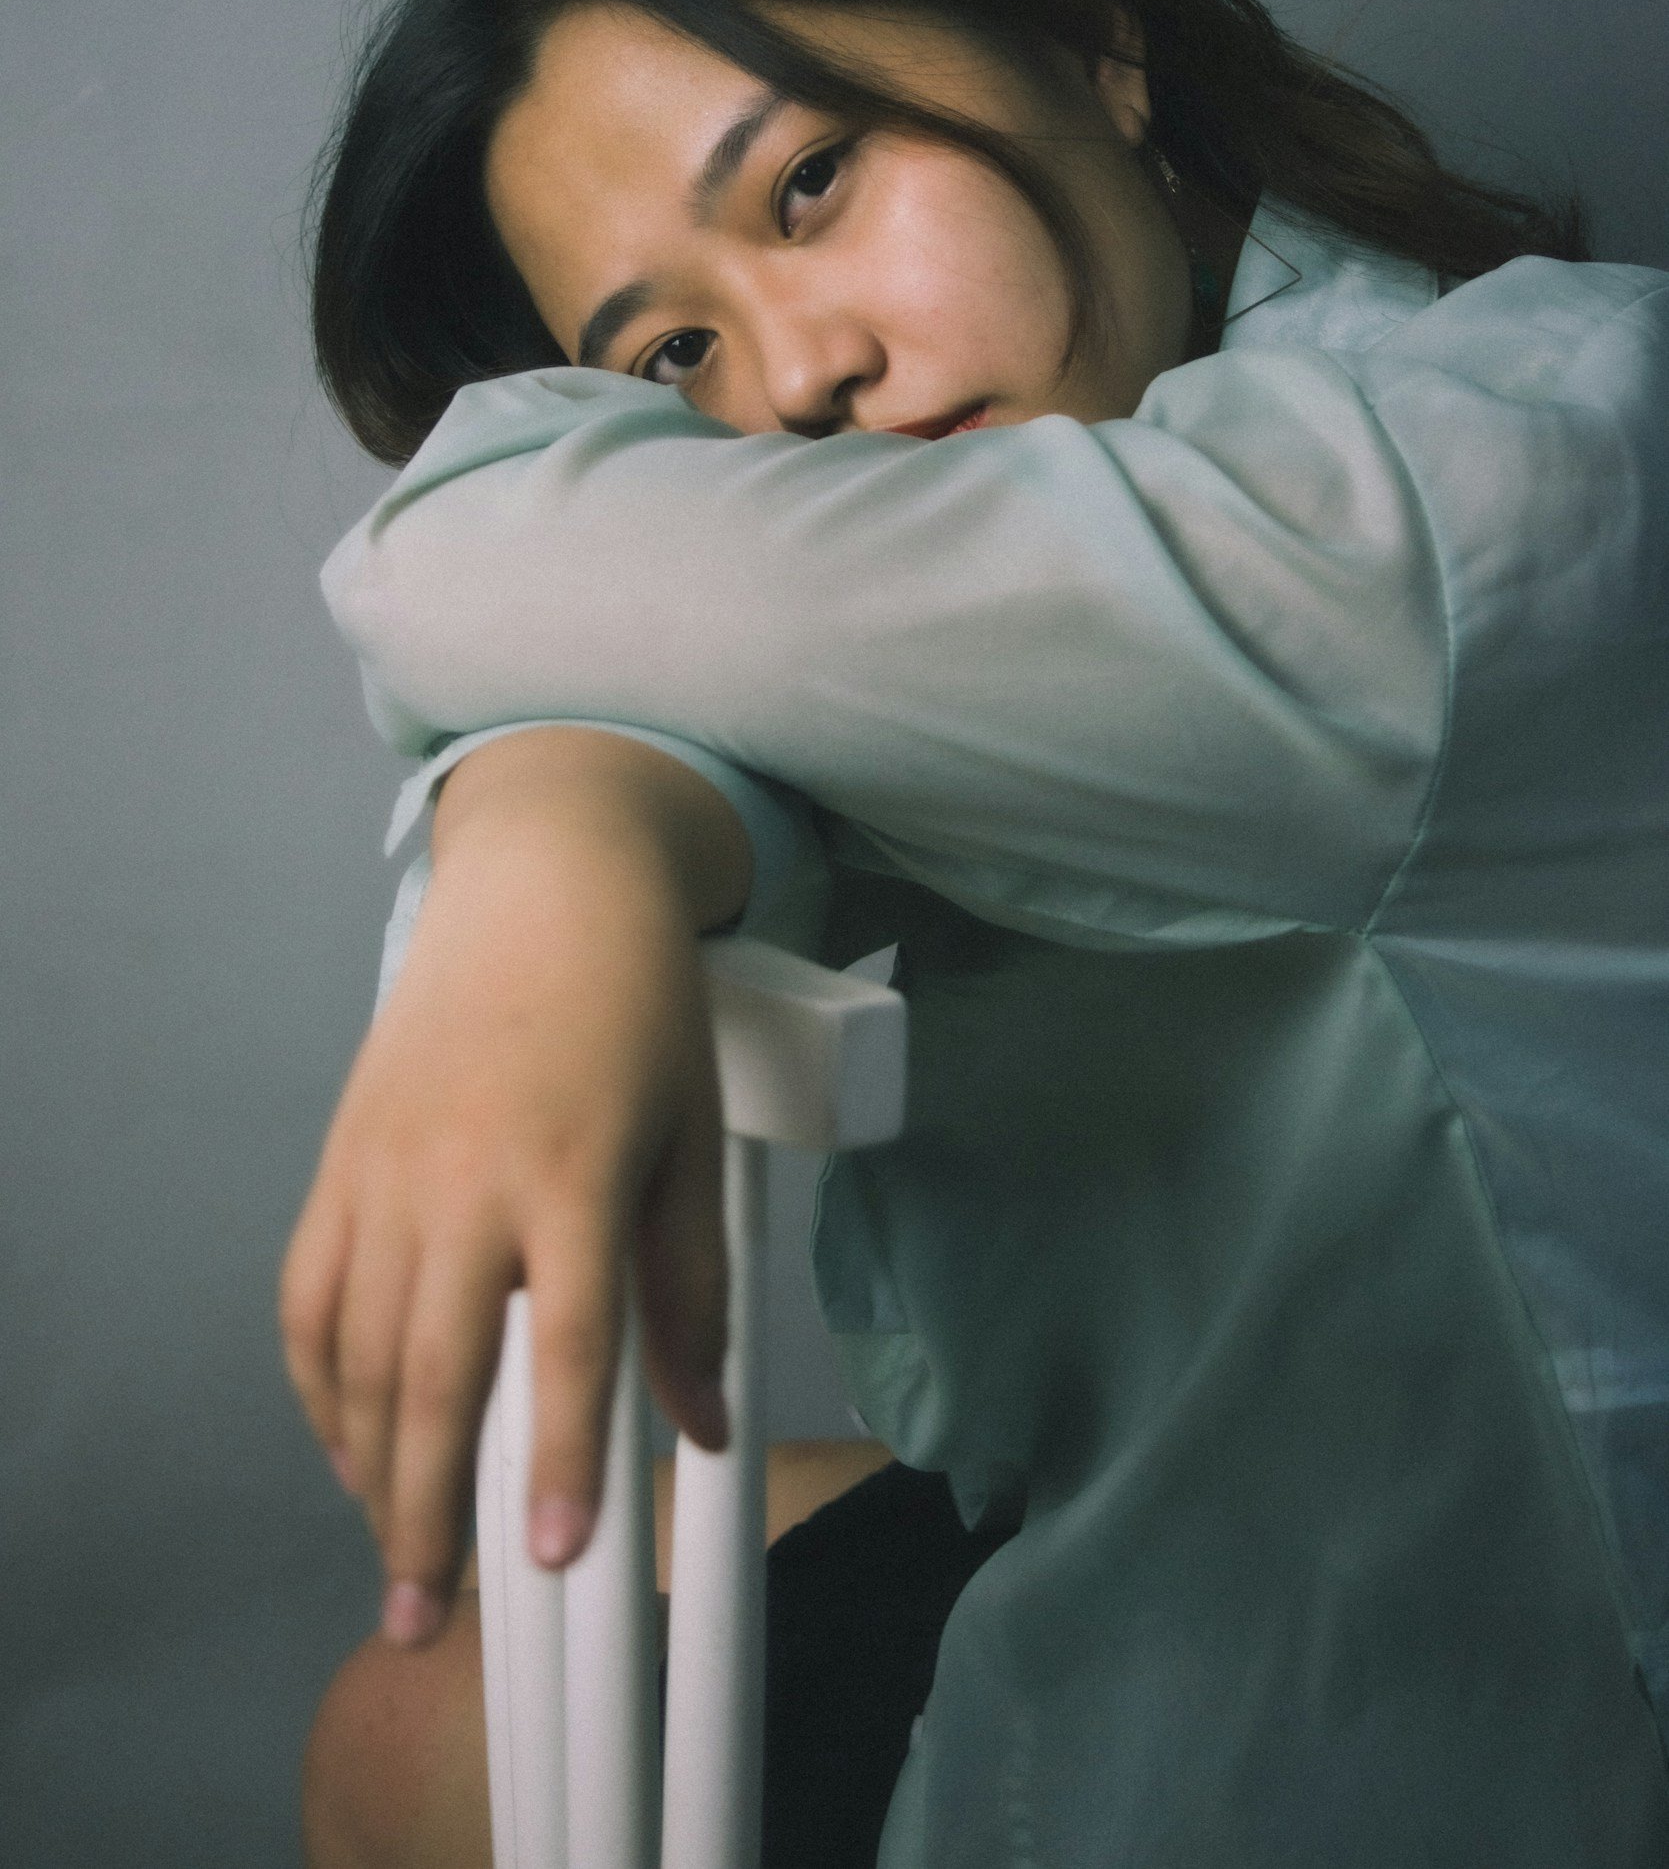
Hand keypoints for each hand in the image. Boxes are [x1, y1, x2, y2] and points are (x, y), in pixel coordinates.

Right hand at [279, 729, 750, 1645]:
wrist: (545, 888)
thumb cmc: (636, 1010)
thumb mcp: (690, 1140)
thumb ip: (692, 1291)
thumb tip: (704, 1427)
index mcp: (575, 1170)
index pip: (567, 1341)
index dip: (557, 1455)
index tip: (551, 1556)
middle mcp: (467, 1177)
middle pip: (433, 1372)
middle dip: (425, 1511)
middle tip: (422, 1618)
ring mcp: (390, 1169)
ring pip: (354, 1349)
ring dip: (365, 1467)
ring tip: (392, 1557)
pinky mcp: (342, 1159)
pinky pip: (308, 1293)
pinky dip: (317, 1381)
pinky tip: (349, 1442)